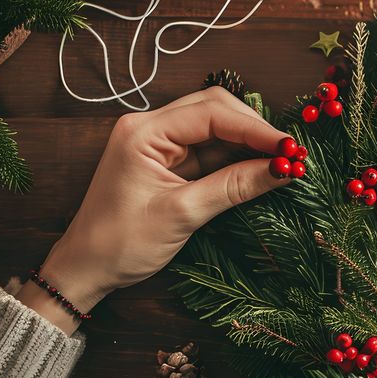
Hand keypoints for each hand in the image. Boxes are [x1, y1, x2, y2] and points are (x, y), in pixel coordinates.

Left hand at [16, 88, 290, 332]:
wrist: (85, 268)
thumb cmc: (121, 243)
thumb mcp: (183, 214)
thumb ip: (234, 186)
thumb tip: (283, 169)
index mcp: (144, 132)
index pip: (212, 113)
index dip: (256, 128)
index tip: (291, 149)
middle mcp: (150, 127)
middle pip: (216, 109)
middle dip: (256, 129)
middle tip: (291, 155)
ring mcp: (159, 143)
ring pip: (217, 128)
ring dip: (250, 143)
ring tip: (283, 163)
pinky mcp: (168, 161)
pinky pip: (210, 149)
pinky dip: (237, 158)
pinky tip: (261, 168)